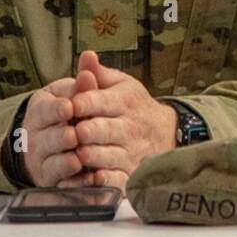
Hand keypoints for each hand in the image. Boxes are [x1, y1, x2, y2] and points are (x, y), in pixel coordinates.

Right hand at [18, 68, 93, 186]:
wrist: (55, 140)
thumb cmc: (68, 111)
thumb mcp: (71, 93)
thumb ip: (82, 79)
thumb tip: (90, 56)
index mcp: (40, 111)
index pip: (44, 110)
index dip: (56, 109)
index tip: (69, 107)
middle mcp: (37, 137)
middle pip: (47, 138)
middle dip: (61, 137)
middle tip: (74, 135)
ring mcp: (43, 160)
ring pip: (52, 162)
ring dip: (65, 161)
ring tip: (78, 159)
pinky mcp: (53, 181)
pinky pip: (63, 184)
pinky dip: (75, 184)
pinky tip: (87, 180)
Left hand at [60, 50, 177, 189]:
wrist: (165, 132)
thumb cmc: (133, 106)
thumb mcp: (121, 84)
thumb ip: (99, 74)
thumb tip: (85, 56)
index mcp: (124, 101)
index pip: (101, 101)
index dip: (85, 102)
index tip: (71, 103)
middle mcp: (129, 127)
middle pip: (104, 130)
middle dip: (88, 131)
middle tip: (74, 132)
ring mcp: (130, 152)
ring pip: (108, 155)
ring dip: (91, 155)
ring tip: (78, 153)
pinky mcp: (130, 174)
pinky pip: (117, 179)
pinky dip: (104, 180)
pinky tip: (93, 177)